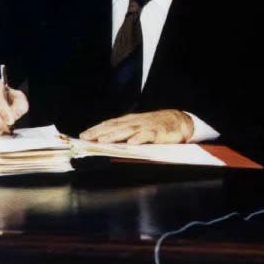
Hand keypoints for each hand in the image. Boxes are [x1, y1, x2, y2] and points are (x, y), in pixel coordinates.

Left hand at [79, 109, 193, 144]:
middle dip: (100, 132)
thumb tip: (104, 141)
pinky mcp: (159, 132)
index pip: (110, 123)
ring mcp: (147, 126)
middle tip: (86, 138)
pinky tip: (132, 143)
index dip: (96, 129)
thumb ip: (125, 132)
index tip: (82, 135)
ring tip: (103, 141)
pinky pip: (148, 135)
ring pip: (129, 130)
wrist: (180, 121)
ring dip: (115, 135)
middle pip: (116, 126)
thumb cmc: (157, 126)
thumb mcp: (139, 127)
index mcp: (130, 120)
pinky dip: (140, 138)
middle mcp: (136, 122)